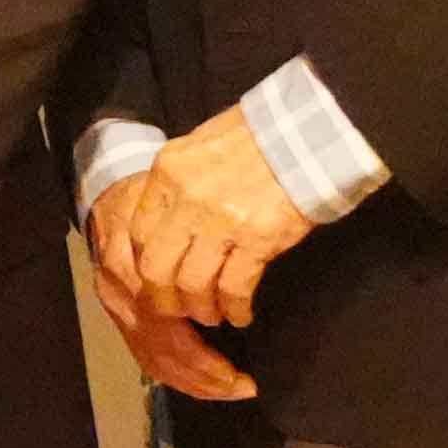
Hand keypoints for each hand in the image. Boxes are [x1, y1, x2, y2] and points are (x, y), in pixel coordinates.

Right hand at [78, 189, 261, 402]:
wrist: (113, 202)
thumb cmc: (158, 206)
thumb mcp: (176, 209)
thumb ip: (200, 241)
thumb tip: (240, 274)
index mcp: (132, 269)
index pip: (168, 328)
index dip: (206, 359)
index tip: (243, 367)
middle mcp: (121, 296)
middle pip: (162, 351)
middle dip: (205, 376)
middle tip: (242, 386)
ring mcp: (117, 311)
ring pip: (153, 360)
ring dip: (194, 381)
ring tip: (230, 388)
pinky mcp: (120, 320)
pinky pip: (146, 358)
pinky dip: (177, 376)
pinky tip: (205, 383)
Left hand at [89, 114, 314, 326]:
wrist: (308, 132)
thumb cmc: (258, 135)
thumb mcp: (202, 146)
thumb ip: (180, 182)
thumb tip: (171, 219)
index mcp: (169, 172)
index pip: (139, 232)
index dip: (145, 263)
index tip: (158, 278)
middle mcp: (187, 199)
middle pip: (156, 267)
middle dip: (163, 298)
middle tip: (177, 310)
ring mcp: (221, 221)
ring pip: (193, 283)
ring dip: (201, 308)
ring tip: (212, 315)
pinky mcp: (257, 239)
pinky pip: (234, 287)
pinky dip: (235, 308)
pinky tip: (241, 314)